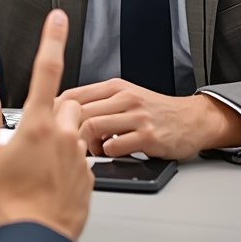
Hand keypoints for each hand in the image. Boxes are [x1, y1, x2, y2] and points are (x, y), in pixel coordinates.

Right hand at [0, 9, 92, 241]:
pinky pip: (79, 158)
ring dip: (59, 136)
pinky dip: (65, 162)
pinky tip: (46, 182)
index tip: (58, 18)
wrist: (33, 241)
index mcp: (36, 126)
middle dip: (52, 108)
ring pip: (75, 130)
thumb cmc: (8, 205)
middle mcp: (63, 136)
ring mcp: (78, 157)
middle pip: (65, 103)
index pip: (47, 70)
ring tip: (37, 163)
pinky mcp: (88, 178)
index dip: (51, 40)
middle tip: (30, 134)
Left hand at [58, 79, 240, 159]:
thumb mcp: (126, 97)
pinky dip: (107, 154)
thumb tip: (65, 113)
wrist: (193, 119)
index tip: (47, 125)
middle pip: (79, 112)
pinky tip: (111, 154)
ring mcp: (136, 117)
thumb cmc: (156, 112)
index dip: (55, 112)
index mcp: (114, 87)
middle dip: (68, 131)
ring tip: (92, 150)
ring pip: (93, 127)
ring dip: (87, 144)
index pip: (73, 95)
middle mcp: (124, 98)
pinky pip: (115, 146)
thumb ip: (99, 103)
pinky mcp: (148, 136)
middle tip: (68, 145)